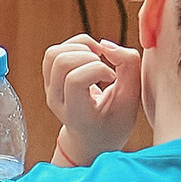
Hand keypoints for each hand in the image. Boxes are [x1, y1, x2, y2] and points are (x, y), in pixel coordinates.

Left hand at [43, 35, 141, 165]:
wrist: (93, 137)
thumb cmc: (114, 123)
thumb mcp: (131, 100)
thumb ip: (129, 67)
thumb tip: (105, 44)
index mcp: (76, 113)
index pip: (74, 80)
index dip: (97, 69)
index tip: (112, 77)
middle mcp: (57, 101)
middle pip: (62, 62)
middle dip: (89, 57)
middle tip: (105, 68)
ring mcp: (49, 89)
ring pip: (54, 53)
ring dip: (81, 48)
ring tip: (98, 60)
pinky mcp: (49, 78)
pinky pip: (55, 51)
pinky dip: (76, 45)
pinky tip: (92, 57)